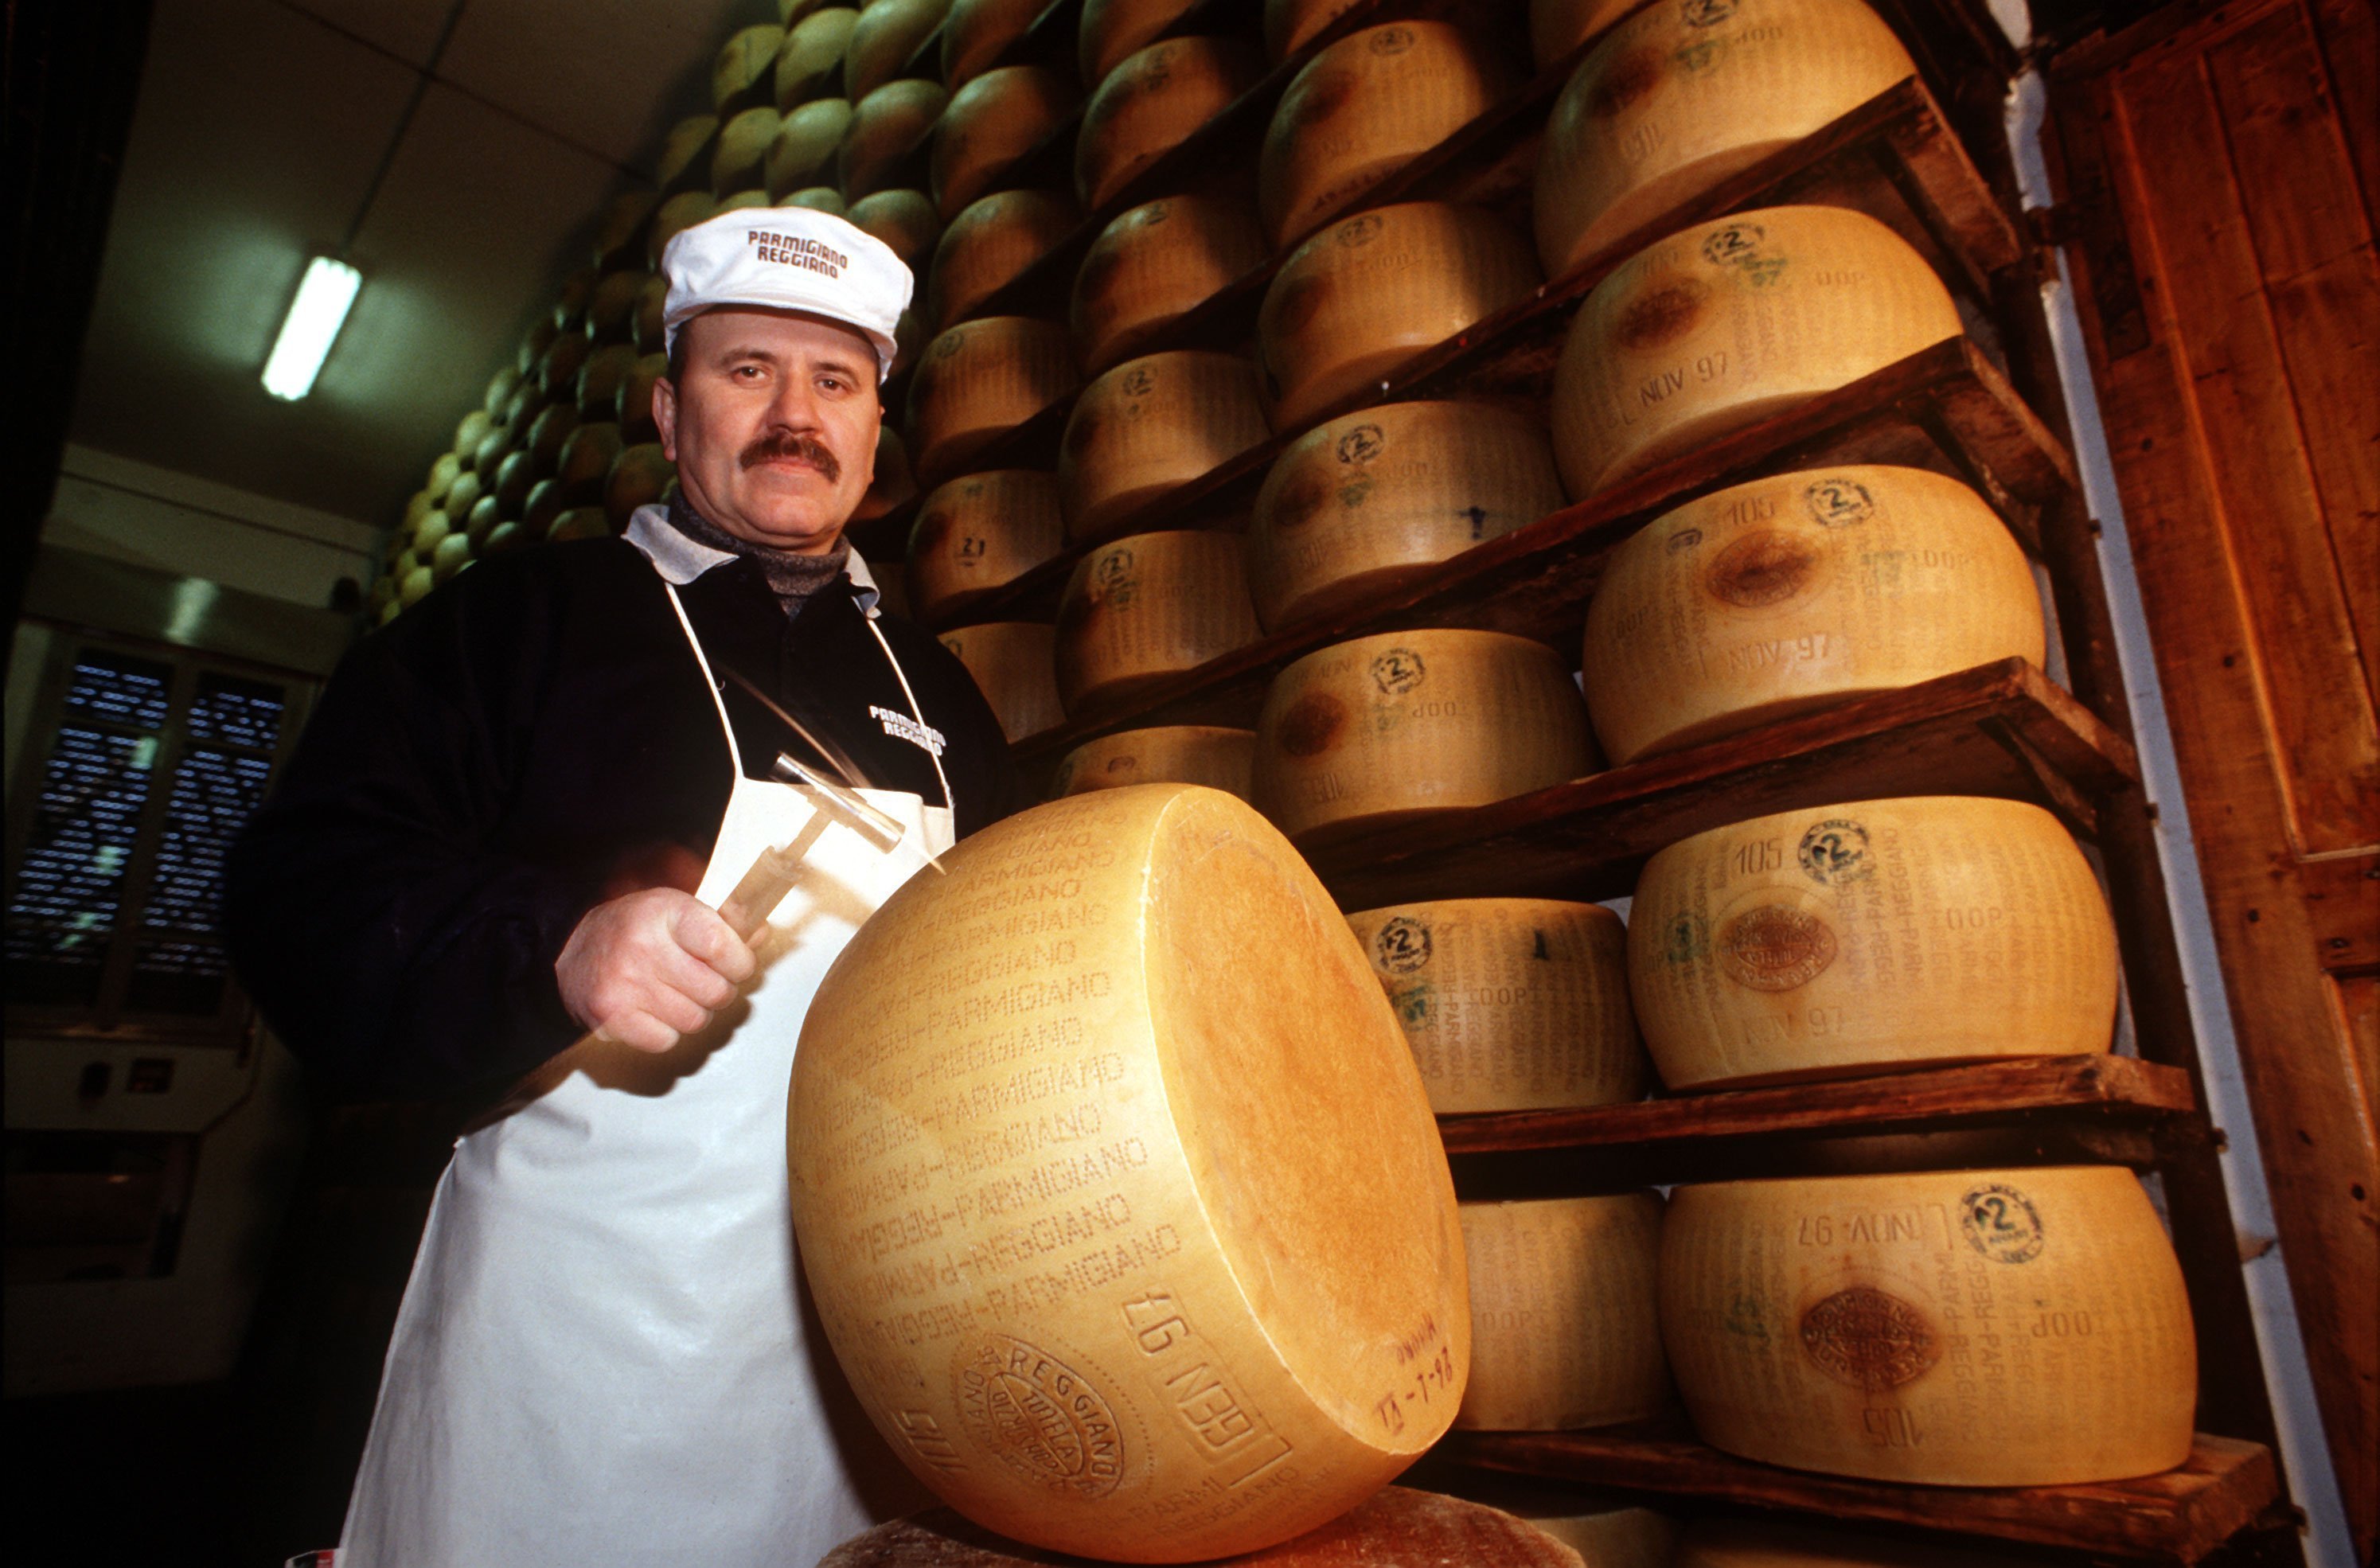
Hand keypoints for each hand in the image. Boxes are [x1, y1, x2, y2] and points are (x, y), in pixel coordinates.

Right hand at [555, 888, 756, 1052]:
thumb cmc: (630, 931)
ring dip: (693, 1012)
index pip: (723, 947)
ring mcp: (626, 985)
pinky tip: (653, 1011)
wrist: (566, 952)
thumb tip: (760, 936)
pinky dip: (666, 1032)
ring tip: (674, 994)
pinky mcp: (611, 1017)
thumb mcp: (675, 909)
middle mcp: (643, 946)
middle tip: (701, 980)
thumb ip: (724, 922)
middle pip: (716, 991)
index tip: (736, 963)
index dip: (740, 962)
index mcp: (664, 911)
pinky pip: (667, 1040)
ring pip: (695, 1020)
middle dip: (718, 990)